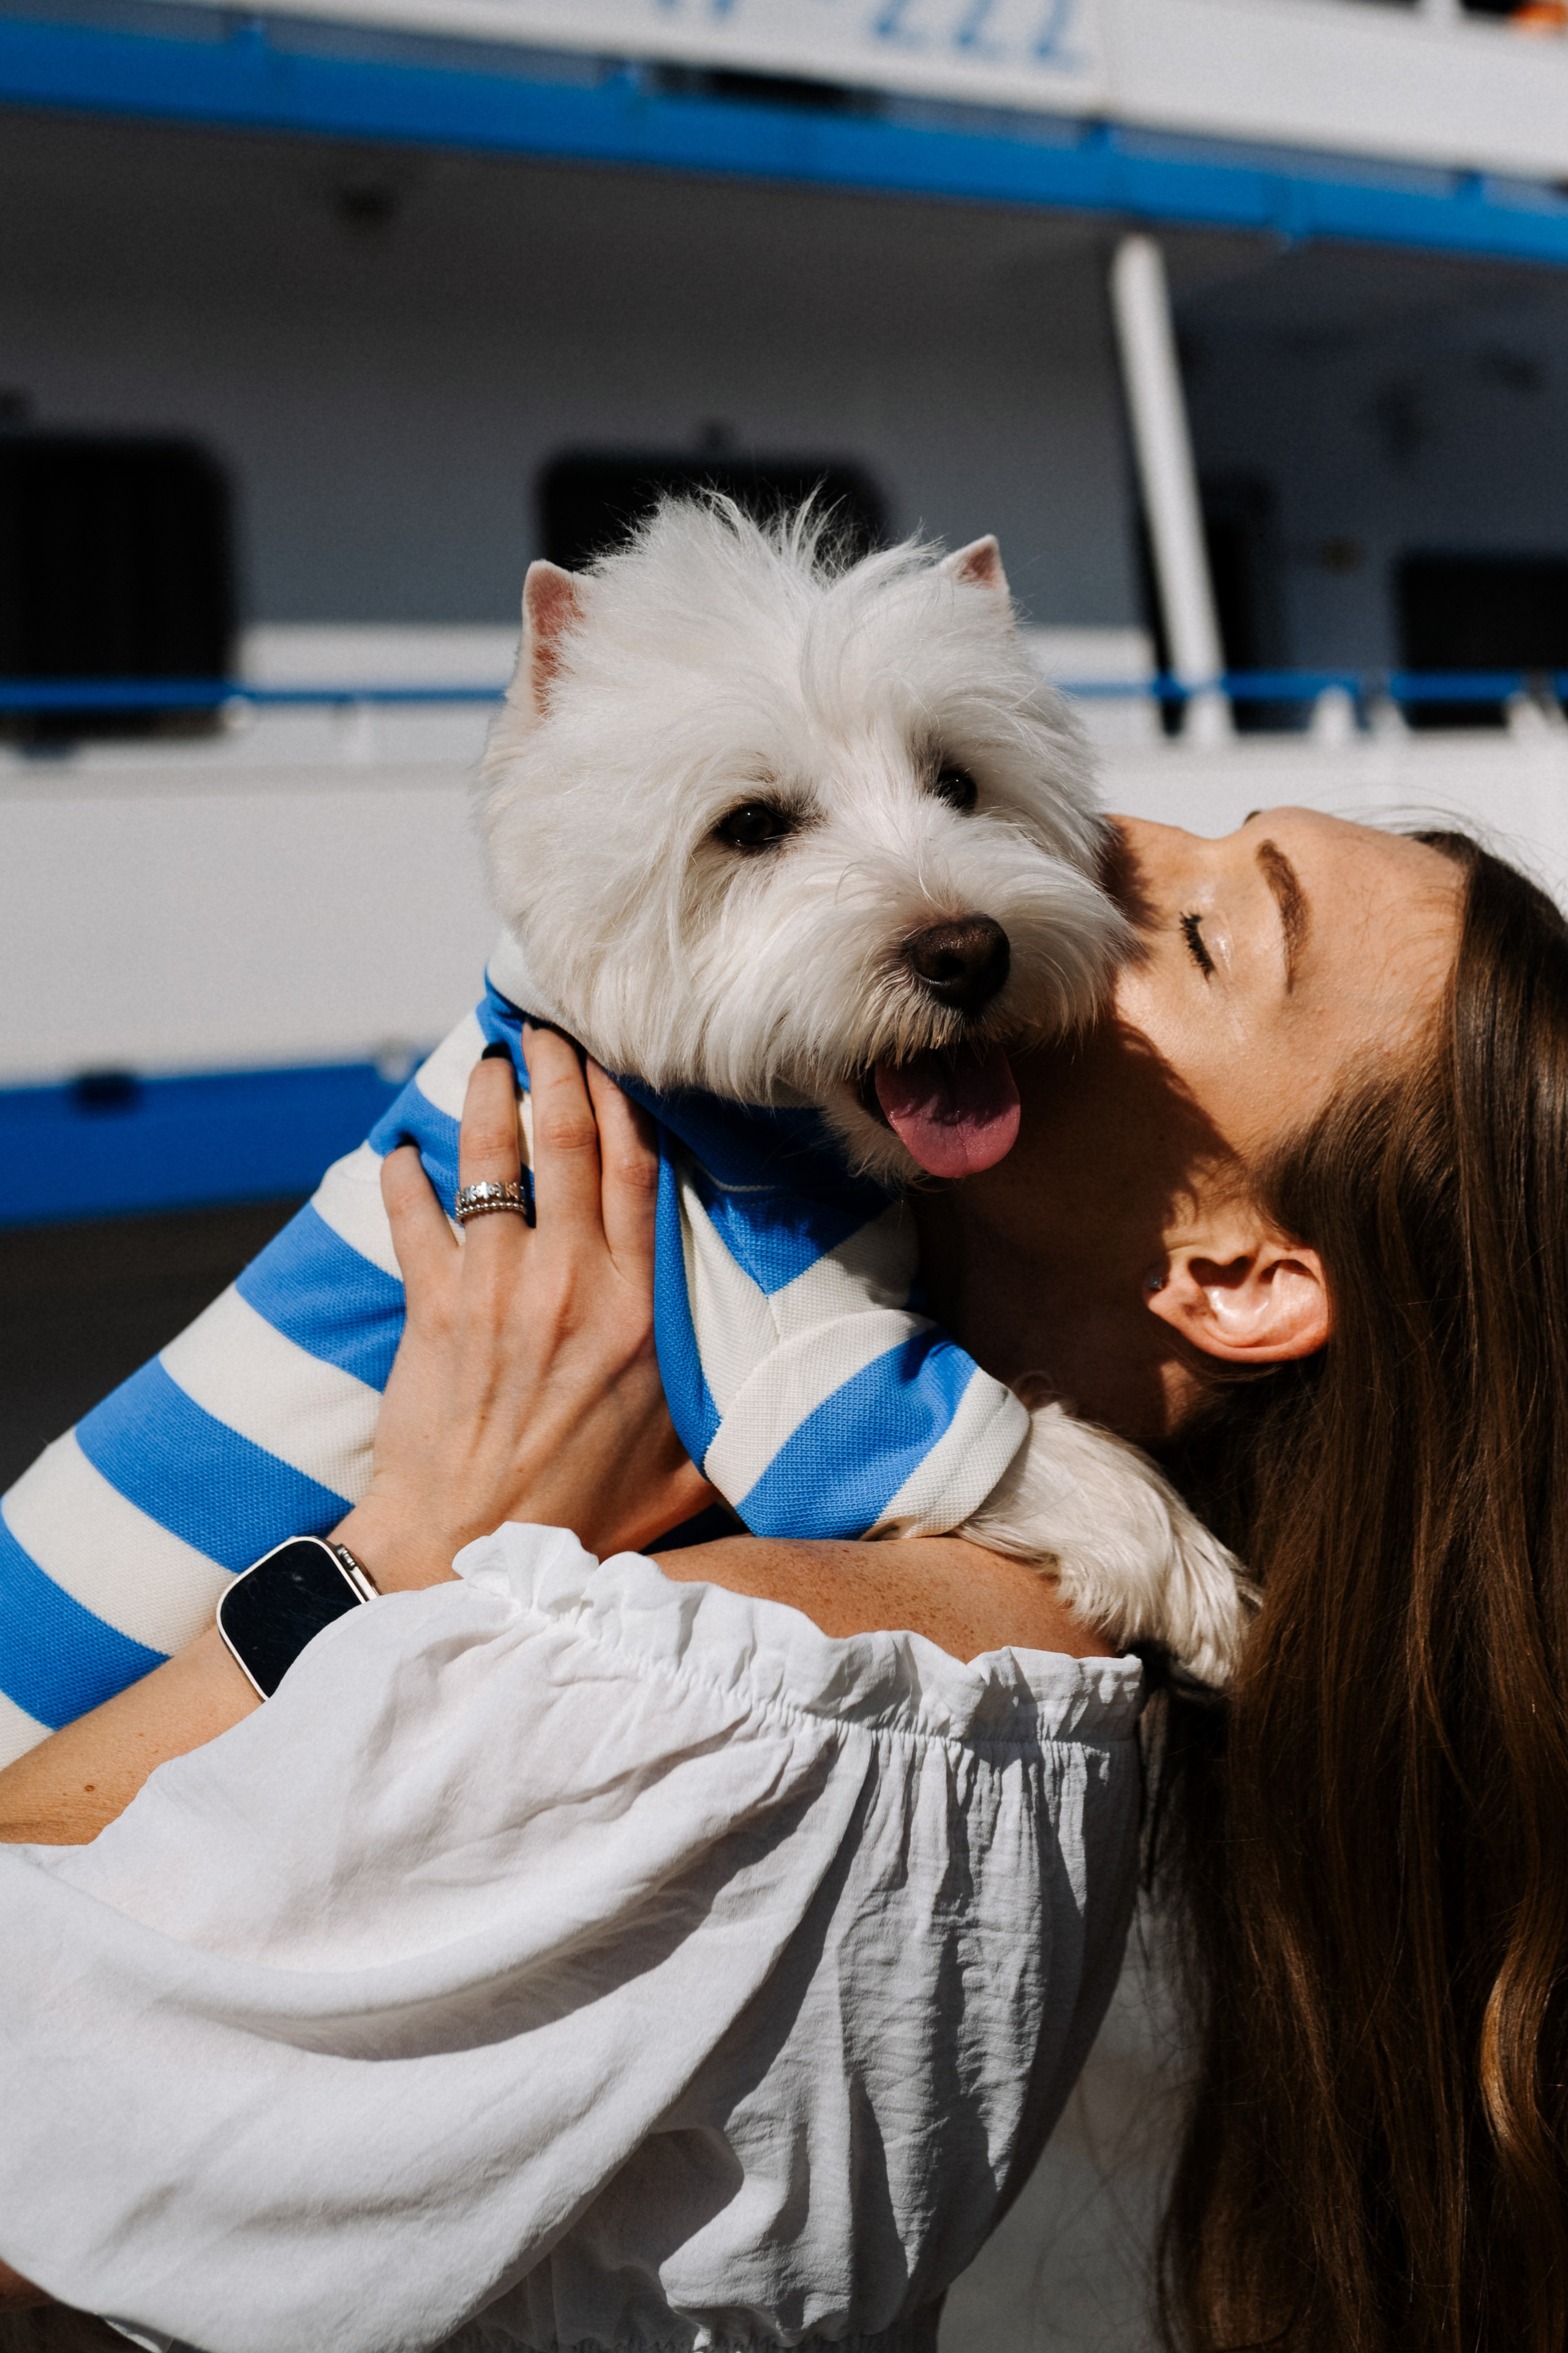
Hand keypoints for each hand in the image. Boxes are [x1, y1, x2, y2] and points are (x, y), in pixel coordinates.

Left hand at [335, 1028, 714, 1589]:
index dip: (626, 1101)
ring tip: (487, 1058)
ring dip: (485, 1098)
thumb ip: (717, 1412)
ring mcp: (495, 1288)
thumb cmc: (582, 1515)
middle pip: (564, 1141)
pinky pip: (411, 1217)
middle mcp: (571, 1282)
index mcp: (639, 1310)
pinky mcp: (431, 1307)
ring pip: (489, 1159)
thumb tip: (782, 1399)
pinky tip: (400, 1150)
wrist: (467, 1550)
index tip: (620, 1055)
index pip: (636, 1172)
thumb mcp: (684, 1467)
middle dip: (557, 1069)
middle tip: (549, 1024)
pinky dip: (402, 1176)